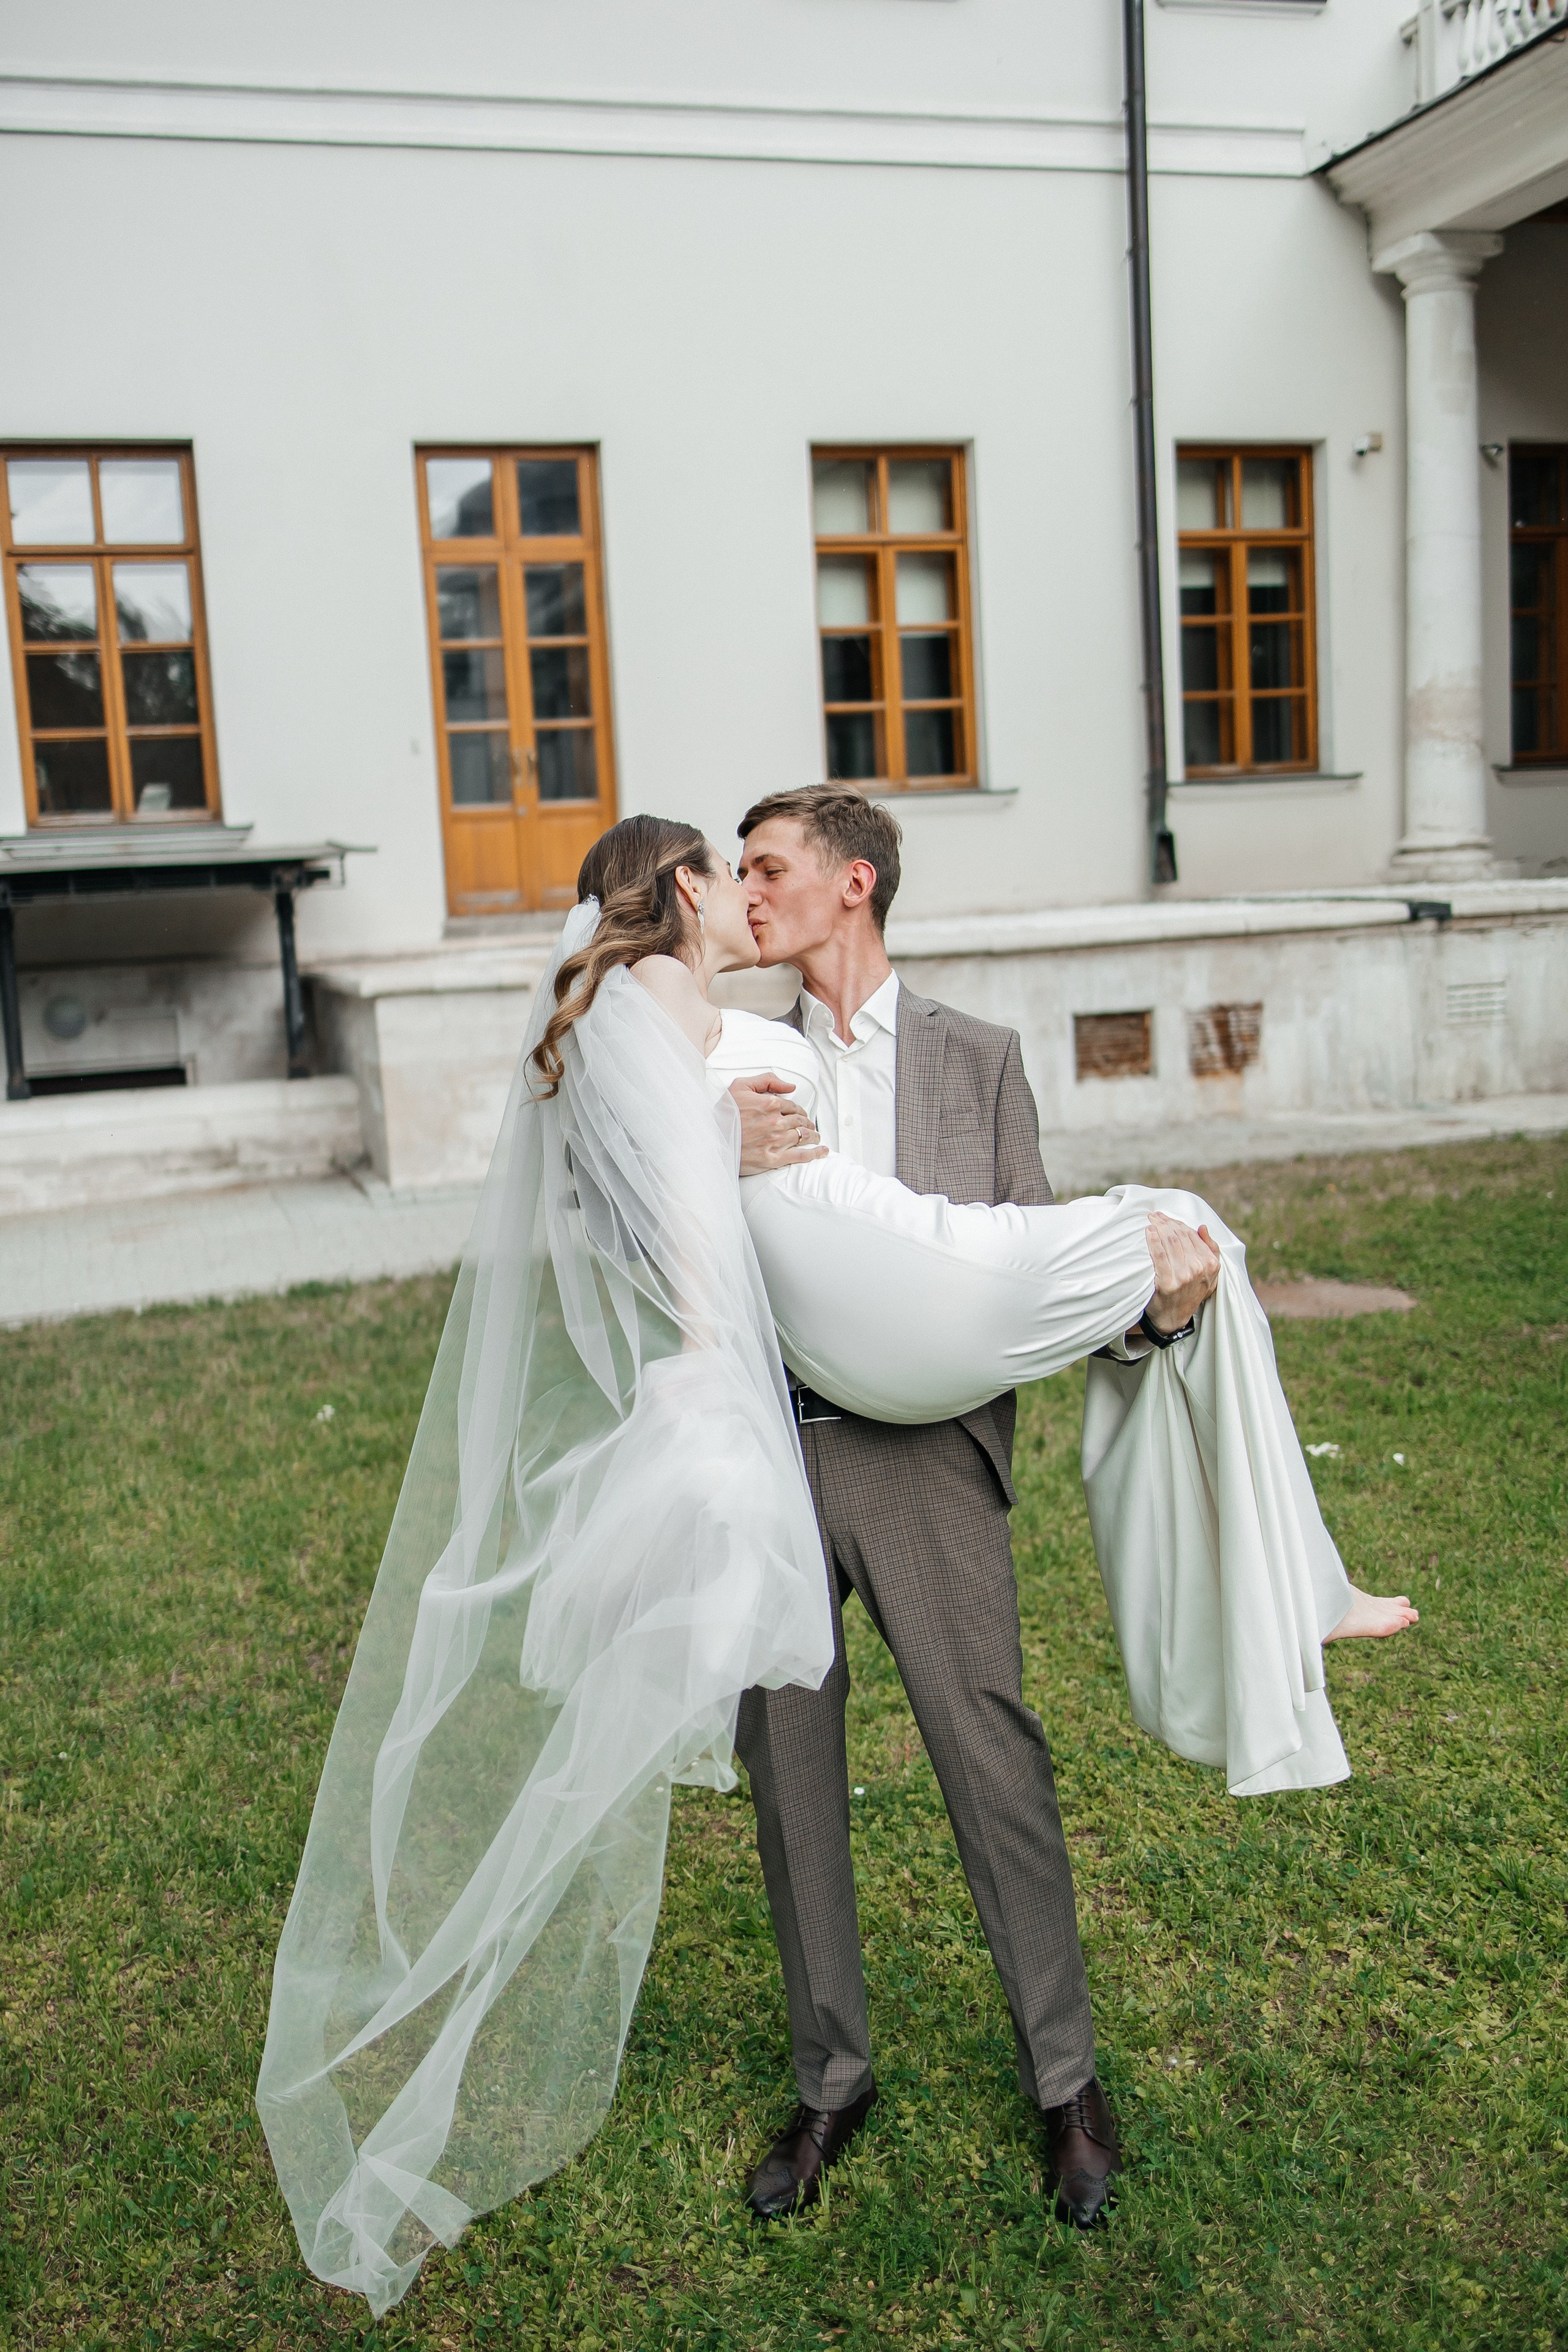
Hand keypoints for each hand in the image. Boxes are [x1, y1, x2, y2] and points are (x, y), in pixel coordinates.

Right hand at [731, 1074, 827, 1175]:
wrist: (711, 1138)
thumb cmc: (724, 1112)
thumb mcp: (741, 1086)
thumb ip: (768, 1080)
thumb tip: (791, 1086)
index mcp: (770, 1103)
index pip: (793, 1106)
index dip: (799, 1110)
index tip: (800, 1114)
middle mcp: (775, 1122)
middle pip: (800, 1121)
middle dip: (807, 1123)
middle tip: (808, 1125)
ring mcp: (776, 1141)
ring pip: (803, 1136)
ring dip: (812, 1136)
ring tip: (815, 1137)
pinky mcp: (773, 1158)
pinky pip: (800, 1156)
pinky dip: (814, 1153)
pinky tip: (822, 1151)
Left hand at [1141, 1211, 1220, 1333]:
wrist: (1173, 1317)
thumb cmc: (1190, 1291)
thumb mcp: (1209, 1273)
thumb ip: (1211, 1250)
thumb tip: (1202, 1228)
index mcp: (1211, 1264)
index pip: (1192, 1235)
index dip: (1177, 1223)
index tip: (1165, 1217)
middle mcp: (1199, 1269)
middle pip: (1180, 1236)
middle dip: (1166, 1222)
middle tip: (1154, 1216)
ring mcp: (1183, 1276)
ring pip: (1170, 1242)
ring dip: (1159, 1227)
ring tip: (1151, 1220)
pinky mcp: (1168, 1283)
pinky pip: (1160, 1255)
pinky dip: (1154, 1241)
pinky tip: (1149, 1232)